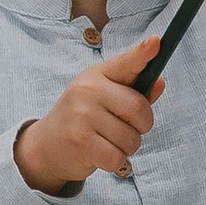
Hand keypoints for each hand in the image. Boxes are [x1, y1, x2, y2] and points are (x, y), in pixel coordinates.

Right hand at [16, 38, 159, 191]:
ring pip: (131, 138)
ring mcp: (82, 116)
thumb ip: (134, 91)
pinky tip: (102, 155)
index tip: (156, 42)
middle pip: (138, 108)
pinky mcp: (81, 142)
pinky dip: (116, 162)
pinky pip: (118, 157)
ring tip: (108, 141)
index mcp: (97, 75)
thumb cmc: (83, 117)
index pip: (126, 63)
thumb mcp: (105, 97)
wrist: (46, 145)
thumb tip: (160, 82)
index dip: (143, 54)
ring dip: (128, 147)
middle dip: (142, 125)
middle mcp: (88, 90)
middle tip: (126, 127)